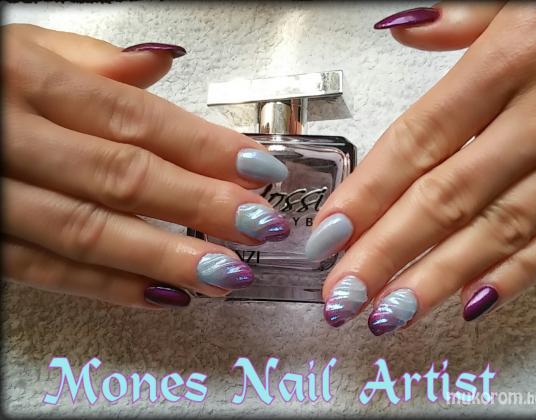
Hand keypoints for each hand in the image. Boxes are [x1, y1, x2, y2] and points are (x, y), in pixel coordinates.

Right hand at [2, 24, 289, 308]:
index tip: (259, 170)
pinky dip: (108, 286)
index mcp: (27, 81)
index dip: (204, 147)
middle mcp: (10, 139)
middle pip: (123, 177)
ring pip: (88, 232)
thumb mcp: (16, 47)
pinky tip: (164, 295)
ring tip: (227, 272)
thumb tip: (162, 63)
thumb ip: (90, 61)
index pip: (137, 119)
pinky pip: (47, 271)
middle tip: (259, 225)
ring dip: (166, 257)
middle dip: (200, 205)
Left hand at [305, 3, 535, 332]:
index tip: (328, 235)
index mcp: (511, 60)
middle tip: (344, 294)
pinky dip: (515, 274)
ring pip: (498, 229)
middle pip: (445, 198)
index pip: (417, 141)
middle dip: (386, 253)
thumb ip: (462, 17)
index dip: (367, 193)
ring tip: (389, 313)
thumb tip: (404, 29)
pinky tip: (469, 301)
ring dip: (437, 277)